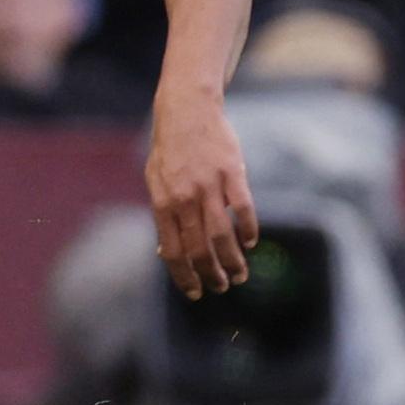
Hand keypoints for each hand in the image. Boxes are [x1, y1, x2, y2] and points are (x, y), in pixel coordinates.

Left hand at [145, 89, 257, 299]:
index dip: (184, 276)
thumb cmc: (170, 151)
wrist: (187, 111)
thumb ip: (164, 216)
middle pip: (199, 249)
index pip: (173, 251)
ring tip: (239, 275)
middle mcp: (185, 198)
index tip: (195, 292)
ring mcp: (210, 185)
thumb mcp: (155, 182)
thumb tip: (166, 253)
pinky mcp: (233, 173)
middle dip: (211, 274)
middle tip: (221, 287)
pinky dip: (248, 230)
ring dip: (232, 260)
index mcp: (163, 203)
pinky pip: (243, 209)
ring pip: (222, 235)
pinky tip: (249, 242)